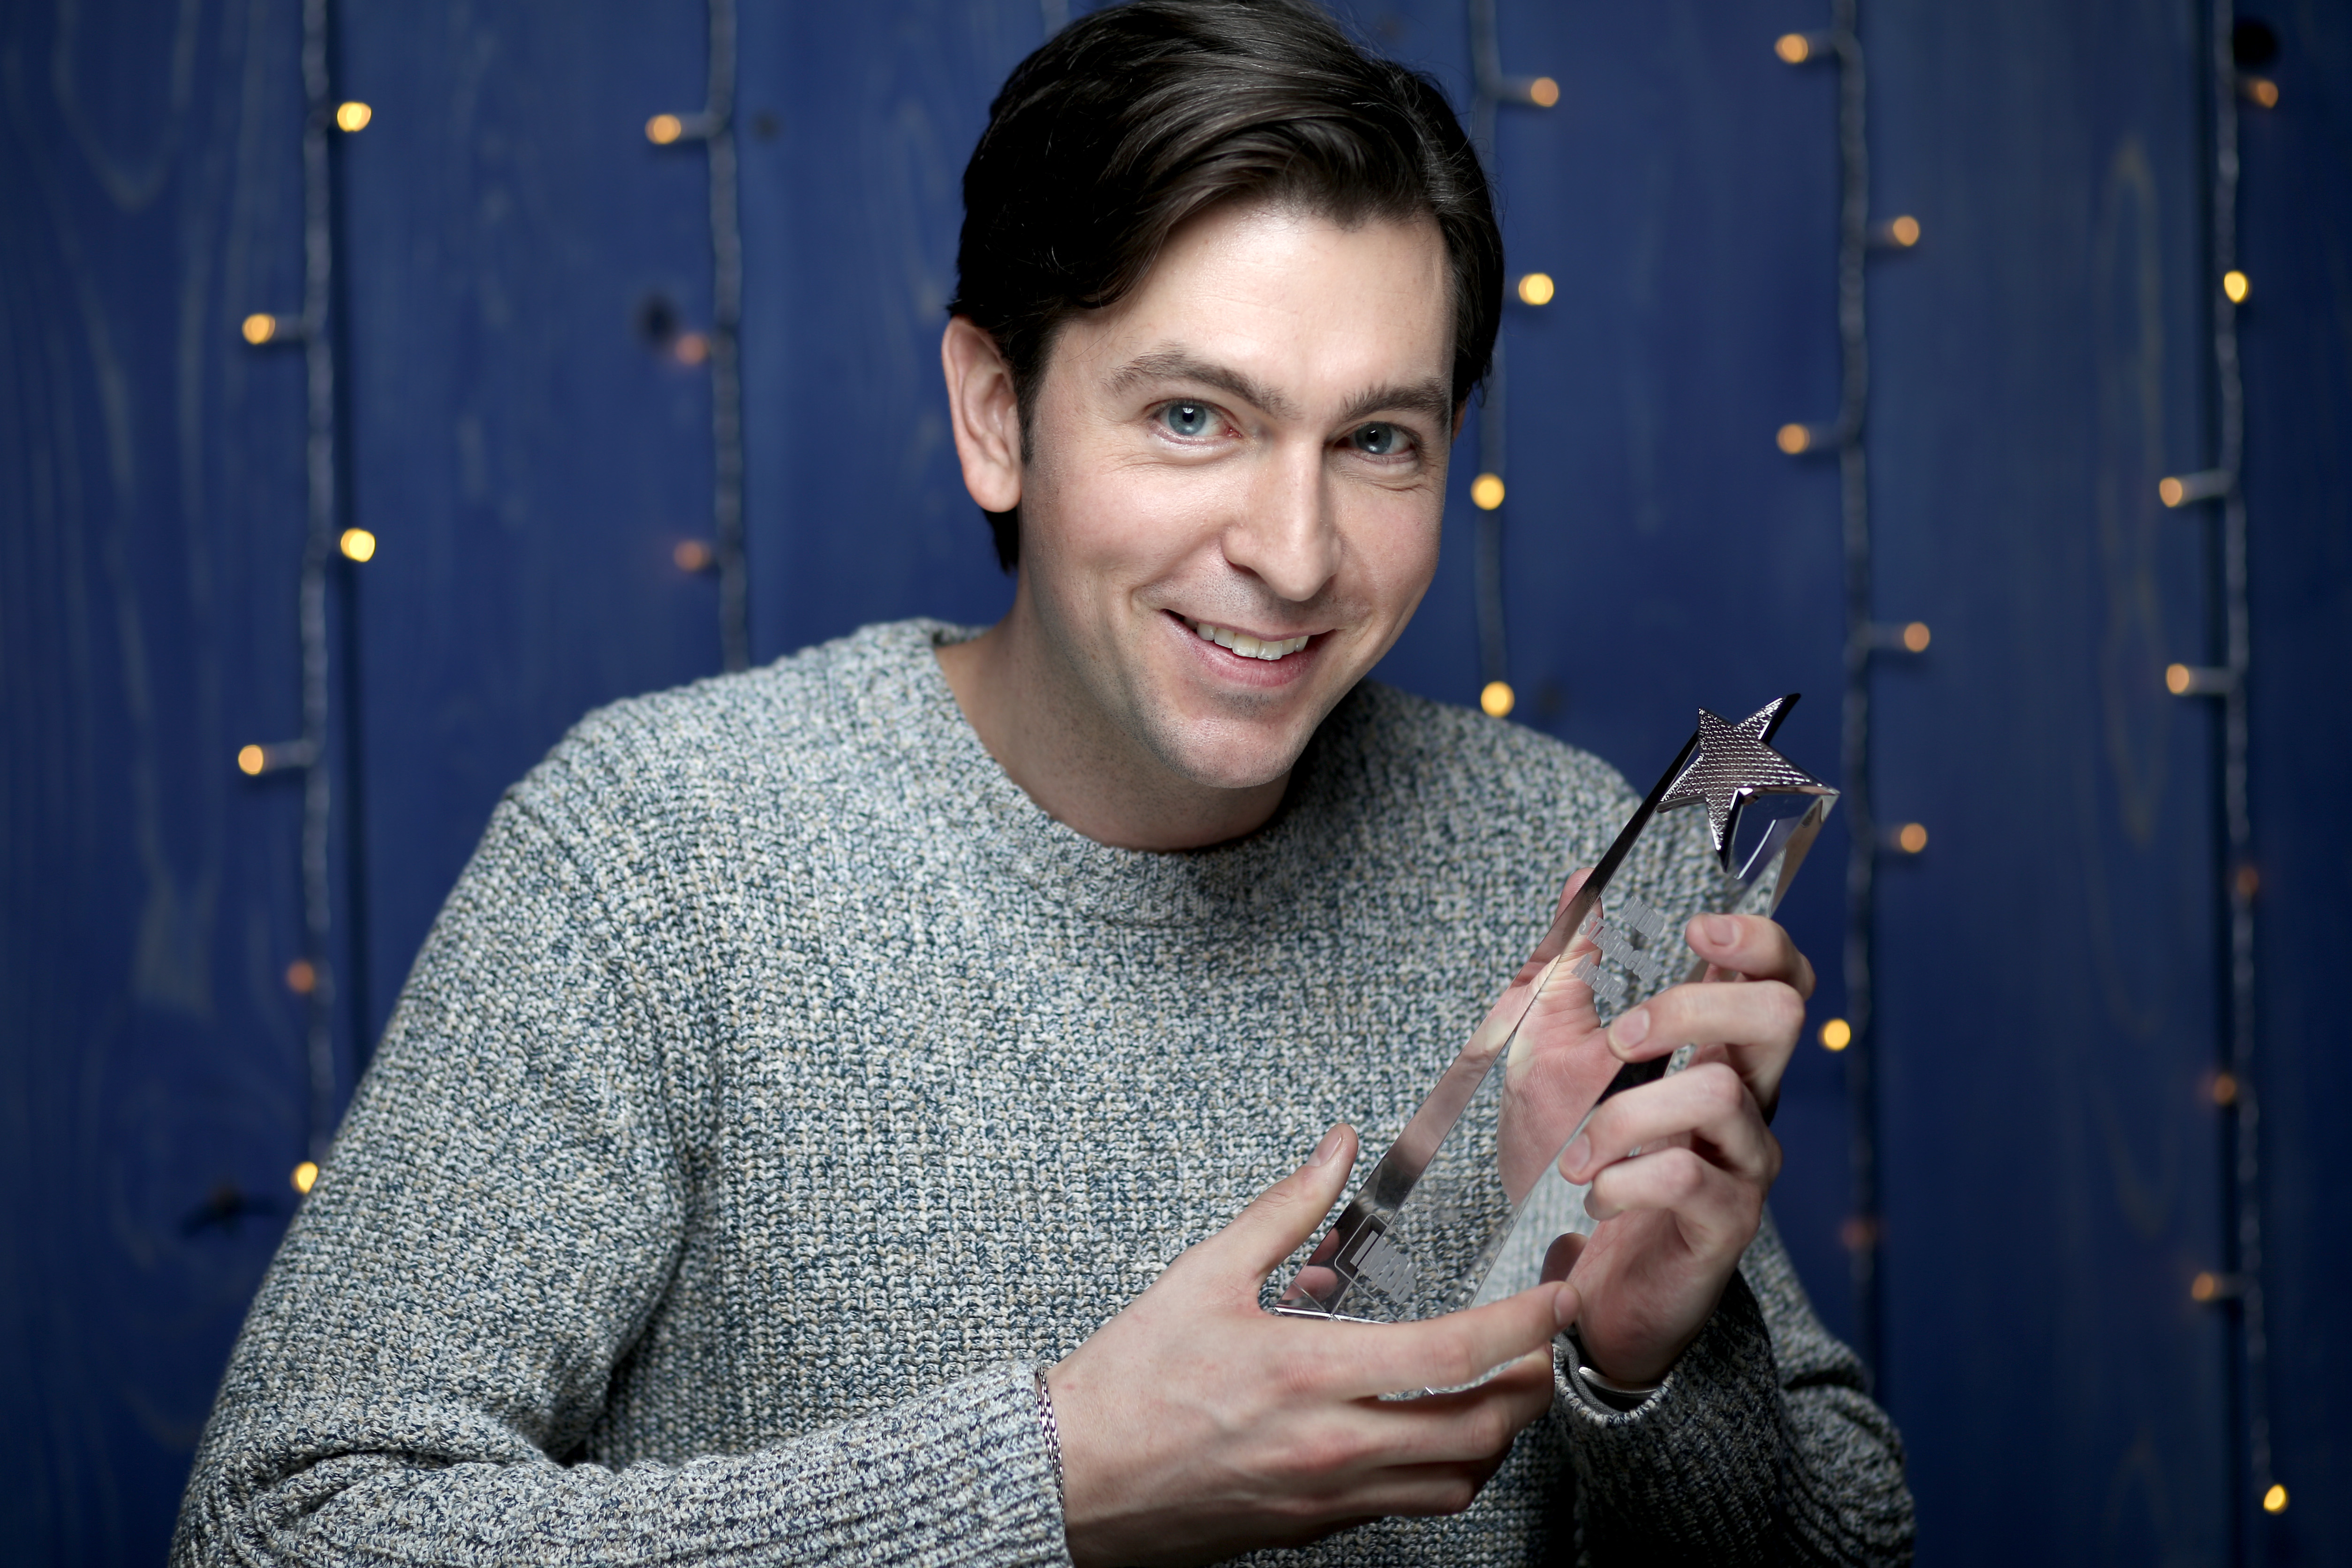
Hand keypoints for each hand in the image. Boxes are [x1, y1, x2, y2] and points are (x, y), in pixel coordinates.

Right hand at [1048, 1125, 1580, 1566]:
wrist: (1071, 1477)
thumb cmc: (1131, 1379)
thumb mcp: (1204, 1275)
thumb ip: (1285, 1210)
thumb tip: (1338, 1149)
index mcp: (1310, 1375)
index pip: (1454, 1356)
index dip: (1523, 1325)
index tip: (1556, 1296)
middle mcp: (1333, 1447)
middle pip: (1482, 1429)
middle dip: (1531, 1383)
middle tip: (1538, 1342)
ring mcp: (1328, 1497)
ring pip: (1458, 1480)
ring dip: (1495, 1435)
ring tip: (1494, 1386)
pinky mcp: (1313, 1528)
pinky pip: (1409, 1507)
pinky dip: (1443, 1470)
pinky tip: (1428, 1431)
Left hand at [1550, 910, 1813, 1384]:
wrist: (1564, 1278)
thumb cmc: (1566, 1159)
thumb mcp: (1546, 1051)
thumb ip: (1566, 971)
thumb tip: (1585, 881)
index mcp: (1714, 1049)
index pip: (1780, 975)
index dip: (1758, 940)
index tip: (1698, 928)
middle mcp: (1748, 1099)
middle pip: (1780, 1013)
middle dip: (1692, 1005)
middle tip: (1622, 1038)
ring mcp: (1745, 1162)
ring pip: (1719, 1095)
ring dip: (1626, 1114)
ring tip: (1577, 1153)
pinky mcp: (1727, 1223)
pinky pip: (1687, 1176)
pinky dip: (1622, 1178)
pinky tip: (1593, 1194)